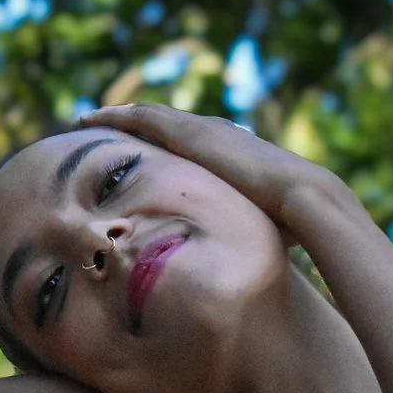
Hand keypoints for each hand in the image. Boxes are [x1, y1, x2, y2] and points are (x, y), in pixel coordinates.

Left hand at [74, 102, 342, 220]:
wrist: (305, 201)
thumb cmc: (289, 227)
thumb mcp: (254, 233)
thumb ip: (237, 242)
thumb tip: (233, 276)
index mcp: (229, 159)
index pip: (187, 150)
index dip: (160, 151)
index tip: (138, 159)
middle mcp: (214, 137)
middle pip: (164, 127)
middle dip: (134, 129)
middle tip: (104, 133)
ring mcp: (202, 132)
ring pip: (148, 117)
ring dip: (117, 117)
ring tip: (86, 120)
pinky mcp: (190, 133)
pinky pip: (141, 118)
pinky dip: (115, 116)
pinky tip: (88, 119)